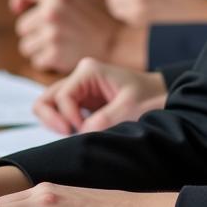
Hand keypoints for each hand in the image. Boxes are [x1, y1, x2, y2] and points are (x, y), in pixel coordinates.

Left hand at [11, 0, 147, 71]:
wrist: (118, 43)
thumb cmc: (98, 21)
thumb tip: (23, 5)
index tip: (20, 9)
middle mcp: (51, 12)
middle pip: (23, 26)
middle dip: (35, 32)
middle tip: (55, 35)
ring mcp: (51, 34)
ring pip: (27, 46)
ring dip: (40, 49)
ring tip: (60, 46)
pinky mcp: (54, 55)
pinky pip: (37, 61)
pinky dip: (48, 62)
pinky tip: (64, 56)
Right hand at [33, 57, 167, 133]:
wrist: (160, 94)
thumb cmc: (148, 97)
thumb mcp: (131, 108)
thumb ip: (106, 119)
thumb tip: (82, 133)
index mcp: (89, 71)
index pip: (62, 96)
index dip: (68, 118)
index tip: (83, 131)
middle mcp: (79, 76)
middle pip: (46, 98)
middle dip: (53, 120)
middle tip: (69, 135)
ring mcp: (78, 88)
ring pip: (49, 105)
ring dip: (55, 123)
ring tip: (73, 135)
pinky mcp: (81, 100)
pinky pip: (59, 112)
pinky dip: (63, 124)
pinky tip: (79, 133)